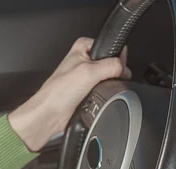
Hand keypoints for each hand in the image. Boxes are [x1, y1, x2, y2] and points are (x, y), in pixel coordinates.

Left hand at [9, 37, 130, 151]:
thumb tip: (125, 69)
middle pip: (113, 63)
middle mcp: (84, 59)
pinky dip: (104, 95)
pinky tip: (96, 98)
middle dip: (114, 74)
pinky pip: (105, 90)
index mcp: (83, 47)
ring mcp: (87, 75)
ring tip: (96, 91)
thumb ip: (111, 66)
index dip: (117, 59)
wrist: (50, 114)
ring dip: (108, 86)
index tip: (116, 69)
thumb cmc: (58, 92)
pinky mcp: (88, 90)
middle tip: (102, 81)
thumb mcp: (89, 72)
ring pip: (110, 78)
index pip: (111, 47)